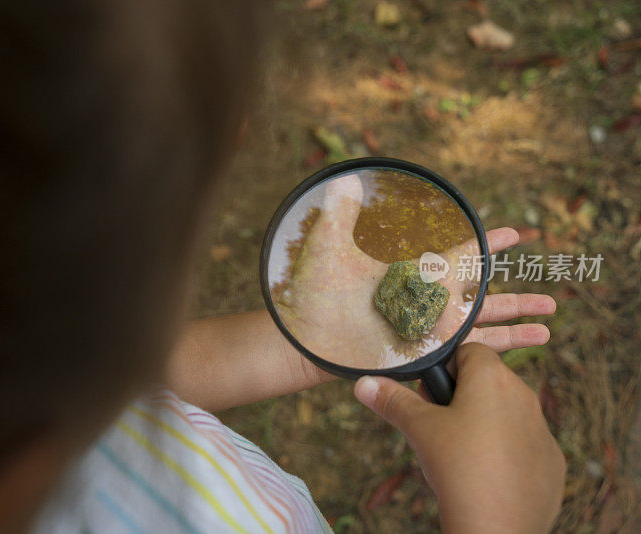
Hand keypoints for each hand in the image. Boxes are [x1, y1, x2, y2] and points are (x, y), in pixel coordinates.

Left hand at [275, 174, 553, 368]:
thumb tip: (342, 179)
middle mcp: (422, 303)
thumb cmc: (312, 296)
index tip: (514, 234)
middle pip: (479, 296)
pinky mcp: (421, 355)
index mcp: (408, 275)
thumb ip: (340, 216)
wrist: (301, 341)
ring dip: (514, 325)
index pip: (457, 255)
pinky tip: (522, 348)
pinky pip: (464, 354)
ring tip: (549, 325)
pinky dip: (494, 352)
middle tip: (550, 292)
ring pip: (479, 327)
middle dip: (514, 296)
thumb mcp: (329, 250)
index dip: (486, 244)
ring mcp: (423, 331)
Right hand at [354, 343, 565, 532]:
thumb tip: (363, 383)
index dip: (445, 368)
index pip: (468, 350)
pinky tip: (486, 472)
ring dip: (485, 422)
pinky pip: (524, 443)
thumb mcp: (418, 429)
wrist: (497, 527)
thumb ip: (393, 400)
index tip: (430, 396)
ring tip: (460, 452)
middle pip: (488, 380)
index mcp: (493, 377)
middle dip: (463, 395)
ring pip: (507, 412)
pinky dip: (505, 451)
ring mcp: (543, 430)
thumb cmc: (456, 467)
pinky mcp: (552, 460)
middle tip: (439, 424)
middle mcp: (525, 396)